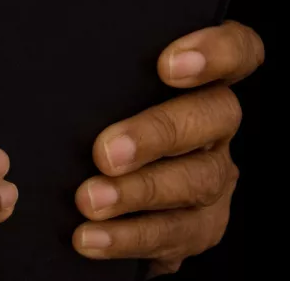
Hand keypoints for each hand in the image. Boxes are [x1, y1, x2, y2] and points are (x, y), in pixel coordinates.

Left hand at [71, 21, 263, 276]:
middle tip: (106, 151)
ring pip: (197, 181)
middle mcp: (217, 127)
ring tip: (90, 200)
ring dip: (139, 192)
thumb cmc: (98, 122)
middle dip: (158, 134)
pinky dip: (128, 237)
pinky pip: (173, 233)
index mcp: (201, 81)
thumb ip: (101, 79)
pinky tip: (91, 236)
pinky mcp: (200, 226)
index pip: (238, 51)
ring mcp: (214, 177)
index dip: (217, 52)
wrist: (102, 197)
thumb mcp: (103, 95)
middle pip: (215, 117)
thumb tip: (51, 70)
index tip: (167, 64)